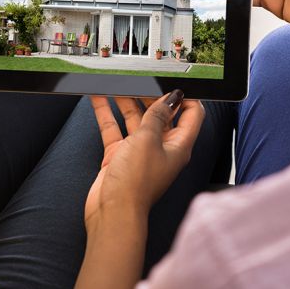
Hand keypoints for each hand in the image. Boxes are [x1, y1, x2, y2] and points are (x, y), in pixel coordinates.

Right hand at [85, 92, 204, 230]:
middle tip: (139, 76)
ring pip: (134, 118)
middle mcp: (161, 147)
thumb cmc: (136, 183)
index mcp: (178, 145)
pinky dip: (106, 113)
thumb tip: (171, 97)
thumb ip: (157, 115)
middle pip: (159, 114)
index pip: (191, 114)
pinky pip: (113, 128)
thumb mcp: (148, 140)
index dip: (185, 96)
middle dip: (149, 94)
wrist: (111, 212)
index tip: (172, 80)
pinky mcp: (119, 155)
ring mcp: (139, 151)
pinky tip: (98, 97)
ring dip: (125, 100)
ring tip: (116, 81)